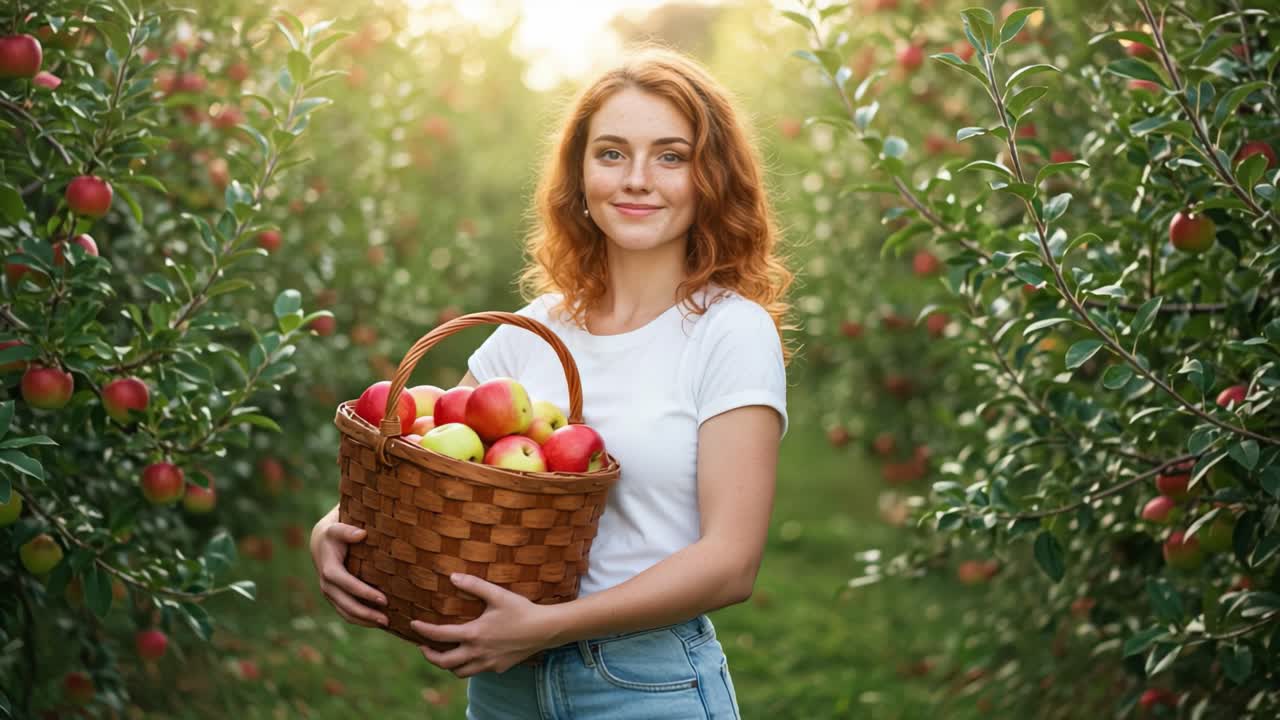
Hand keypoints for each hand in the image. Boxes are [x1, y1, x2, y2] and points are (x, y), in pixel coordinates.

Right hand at [310, 520, 388, 628]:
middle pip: (345, 603)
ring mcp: (330, 593)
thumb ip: (346, 530)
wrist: (321, 542)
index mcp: (329, 567)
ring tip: (386, 623)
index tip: (383, 599)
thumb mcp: (337, 528)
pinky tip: (377, 622)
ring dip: (364, 620)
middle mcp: (326, 584)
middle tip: (387, 619)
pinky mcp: (334, 598)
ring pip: (345, 612)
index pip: (345, 583)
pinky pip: (346, 612)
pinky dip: (360, 620)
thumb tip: (361, 534)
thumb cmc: (335, 533)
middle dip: (366, 613)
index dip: (363, 592)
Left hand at [412, 573, 557, 677]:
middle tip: (423, 646)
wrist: (545, 630)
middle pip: (444, 662)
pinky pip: (477, 671)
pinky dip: (467, 666)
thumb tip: (452, 576)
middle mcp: (477, 652)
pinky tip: (470, 655)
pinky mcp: (498, 668)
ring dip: (447, 665)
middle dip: (429, 656)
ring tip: (444, 653)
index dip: (422, 630)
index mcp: (473, 634)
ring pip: (459, 672)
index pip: (440, 635)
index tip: (413, 625)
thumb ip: (474, 585)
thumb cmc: (521, 610)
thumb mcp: (497, 594)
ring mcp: (488, 663)